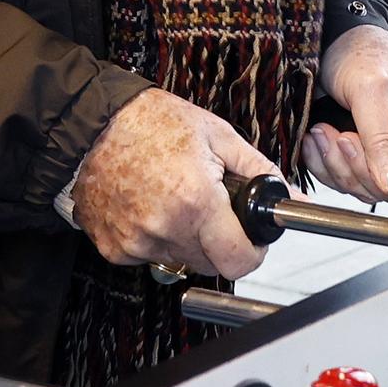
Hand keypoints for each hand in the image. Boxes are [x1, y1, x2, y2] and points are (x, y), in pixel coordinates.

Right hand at [73, 87, 275, 278]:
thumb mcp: (219, 137)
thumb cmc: (152, 122)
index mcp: (196, 201)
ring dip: (185, 239)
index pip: (239, 261)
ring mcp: (135, 242)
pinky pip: (148, 256)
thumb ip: (261, 172)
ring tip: (174, 199)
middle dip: (219, 242)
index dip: (252, 252)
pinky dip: (154, 239)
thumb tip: (293, 198)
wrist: (93, 122)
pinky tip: (148, 206)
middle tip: (210, 207)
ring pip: (180, 261)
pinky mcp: (113, 247)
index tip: (249, 238)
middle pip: (211, 264)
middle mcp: (164, 228)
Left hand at [303, 27, 387, 207]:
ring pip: (376, 192)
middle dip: (369, 172)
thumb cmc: (364, 54)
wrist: (331, 48)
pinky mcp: (370, 162)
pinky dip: (329, 167)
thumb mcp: (375, 90)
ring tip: (326, 132)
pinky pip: (351, 185)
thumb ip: (384, 138)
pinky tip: (319, 139)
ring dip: (343, 168)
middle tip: (345, 138)